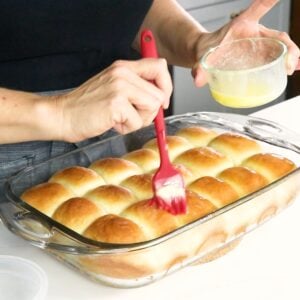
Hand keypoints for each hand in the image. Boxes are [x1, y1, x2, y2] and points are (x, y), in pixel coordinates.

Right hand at [54, 58, 171, 141]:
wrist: (62, 115)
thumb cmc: (88, 107)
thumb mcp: (113, 89)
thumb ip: (136, 89)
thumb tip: (161, 100)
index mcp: (124, 67)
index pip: (160, 66)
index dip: (166, 86)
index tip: (160, 101)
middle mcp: (123, 73)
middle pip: (160, 94)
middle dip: (149, 112)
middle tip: (130, 116)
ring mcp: (119, 87)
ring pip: (152, 108)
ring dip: (138, 120)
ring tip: (119, 118)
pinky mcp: (115, 103)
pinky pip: (137, 122)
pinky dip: (126, 128)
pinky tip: (112, 123)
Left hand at [192, 0, 299, 86]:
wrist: (206, 56)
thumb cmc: (206, 51)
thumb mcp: (202, 57)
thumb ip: (199, 67)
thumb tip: (197, 80)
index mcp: (242, 25)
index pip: (258, 9)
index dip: (270, 0)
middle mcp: (254, 34)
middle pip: (277, 36)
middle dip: (288, 48)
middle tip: (289, 63)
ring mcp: (259, 46)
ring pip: (280, 48)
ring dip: (290, 57)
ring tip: (294, 68)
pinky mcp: (259, 58)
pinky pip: (275, 59)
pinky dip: (285, 64)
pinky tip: (291, 71)